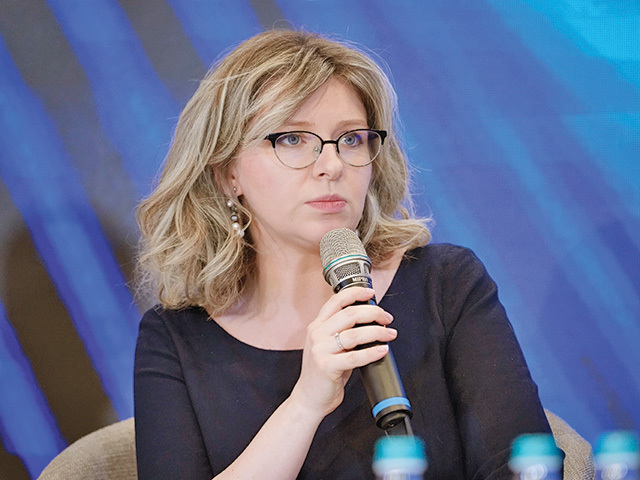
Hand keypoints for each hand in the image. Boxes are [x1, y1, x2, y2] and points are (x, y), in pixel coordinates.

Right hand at [289, 287, 396, 419]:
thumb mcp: (327, 345)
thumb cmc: (323, 371)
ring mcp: (320, 350)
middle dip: (373, 313)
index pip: (336, 301)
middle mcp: (317, 334)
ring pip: (354, 334)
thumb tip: (370, 319)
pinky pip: (355, 357)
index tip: (371, 294)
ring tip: (390, 334)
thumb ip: (342, 331)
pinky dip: (372, 352)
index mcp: (317, 325)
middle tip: (387, 318)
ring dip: (377, 332)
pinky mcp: (327, 367)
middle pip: (350, 314)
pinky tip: (382, 349)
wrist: (309, 397)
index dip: (355, 293)